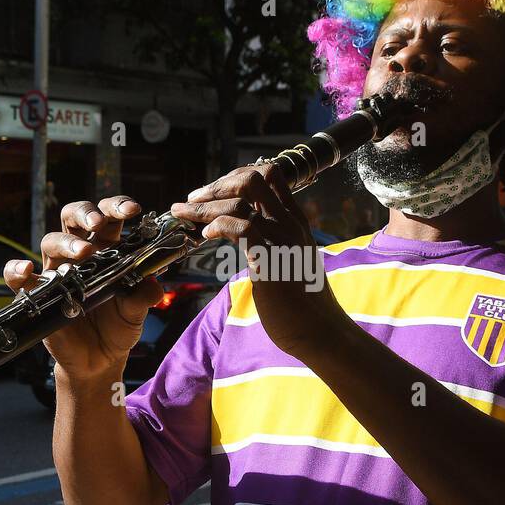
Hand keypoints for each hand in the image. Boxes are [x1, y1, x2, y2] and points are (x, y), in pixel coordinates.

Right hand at [3, 196, 163, 379]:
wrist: (101, 359)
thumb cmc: (118, 327)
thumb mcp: (136, 312)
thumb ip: (143, 296)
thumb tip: (153, 285)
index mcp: (106, 250)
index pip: (107, 218)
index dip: (116, 207)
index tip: (132, 210)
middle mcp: (79, 256)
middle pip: (73, 218)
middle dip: (86, 213)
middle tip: (99, 222)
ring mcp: (56, 272)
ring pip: (50, 241)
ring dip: (66, 242)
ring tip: (83, 253)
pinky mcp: (37, 294)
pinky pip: (18, 277)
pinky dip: (17, 269)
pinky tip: (27, 269)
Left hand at [169, 162, 349, 360]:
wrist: (319, 330)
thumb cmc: (302, 300)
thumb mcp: (290, 258)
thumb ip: (273, 239)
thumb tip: (247, 231)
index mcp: (295, 220)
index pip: (270, 175)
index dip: (236, 175)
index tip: (214, 190)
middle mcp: (290, 224)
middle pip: (253, 179)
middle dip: (217, 184)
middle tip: (194, 198)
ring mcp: (282, 240)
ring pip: (241, 202)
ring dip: (205, 206)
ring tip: (185, 214)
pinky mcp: (270, 261)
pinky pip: (242, 229)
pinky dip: (219, 226)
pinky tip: (207, 235)